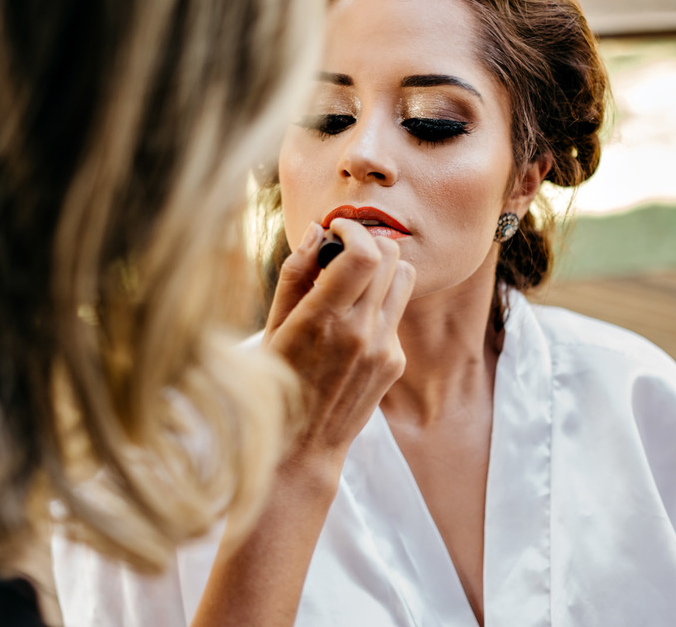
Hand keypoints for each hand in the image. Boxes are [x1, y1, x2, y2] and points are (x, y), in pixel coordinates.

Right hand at [263, 219, 415, 467]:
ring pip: (404, 276)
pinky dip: (379, 302)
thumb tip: (318, 231)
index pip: (363, 254)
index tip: (335, 229)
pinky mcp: (396, 361)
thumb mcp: (272, 326)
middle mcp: (360, 332)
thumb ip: (296, 274)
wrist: (303, 446)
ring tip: (354, 279)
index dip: (352, 229)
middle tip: (343, 250)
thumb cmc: (276, 381)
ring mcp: (383, 348)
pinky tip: (353, 321)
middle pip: (390, 256)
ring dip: (381, 266)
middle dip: (367, 241)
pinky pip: (397, 312)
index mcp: (323, 319)